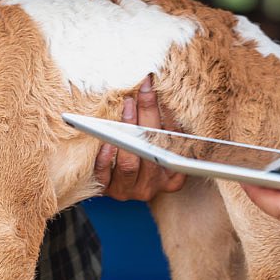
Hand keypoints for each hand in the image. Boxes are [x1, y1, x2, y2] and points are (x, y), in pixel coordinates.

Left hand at [95, 75, 187, 200]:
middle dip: (143, 121)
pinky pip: (105, 177)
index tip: (153, 93)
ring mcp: (130, 191)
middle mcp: (153, 186)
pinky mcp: (107, 192)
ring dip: (124, 136)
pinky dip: (105, 159)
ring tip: (122, 113)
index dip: (165, 118)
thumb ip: (162, 121)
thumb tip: (152, 88)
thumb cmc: (143, 153)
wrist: (118, 182)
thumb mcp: (159, 140)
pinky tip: (105, 143)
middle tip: (134, 98)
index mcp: (173, 175)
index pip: (174, 145)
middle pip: (151, 153)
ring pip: (129, 166)